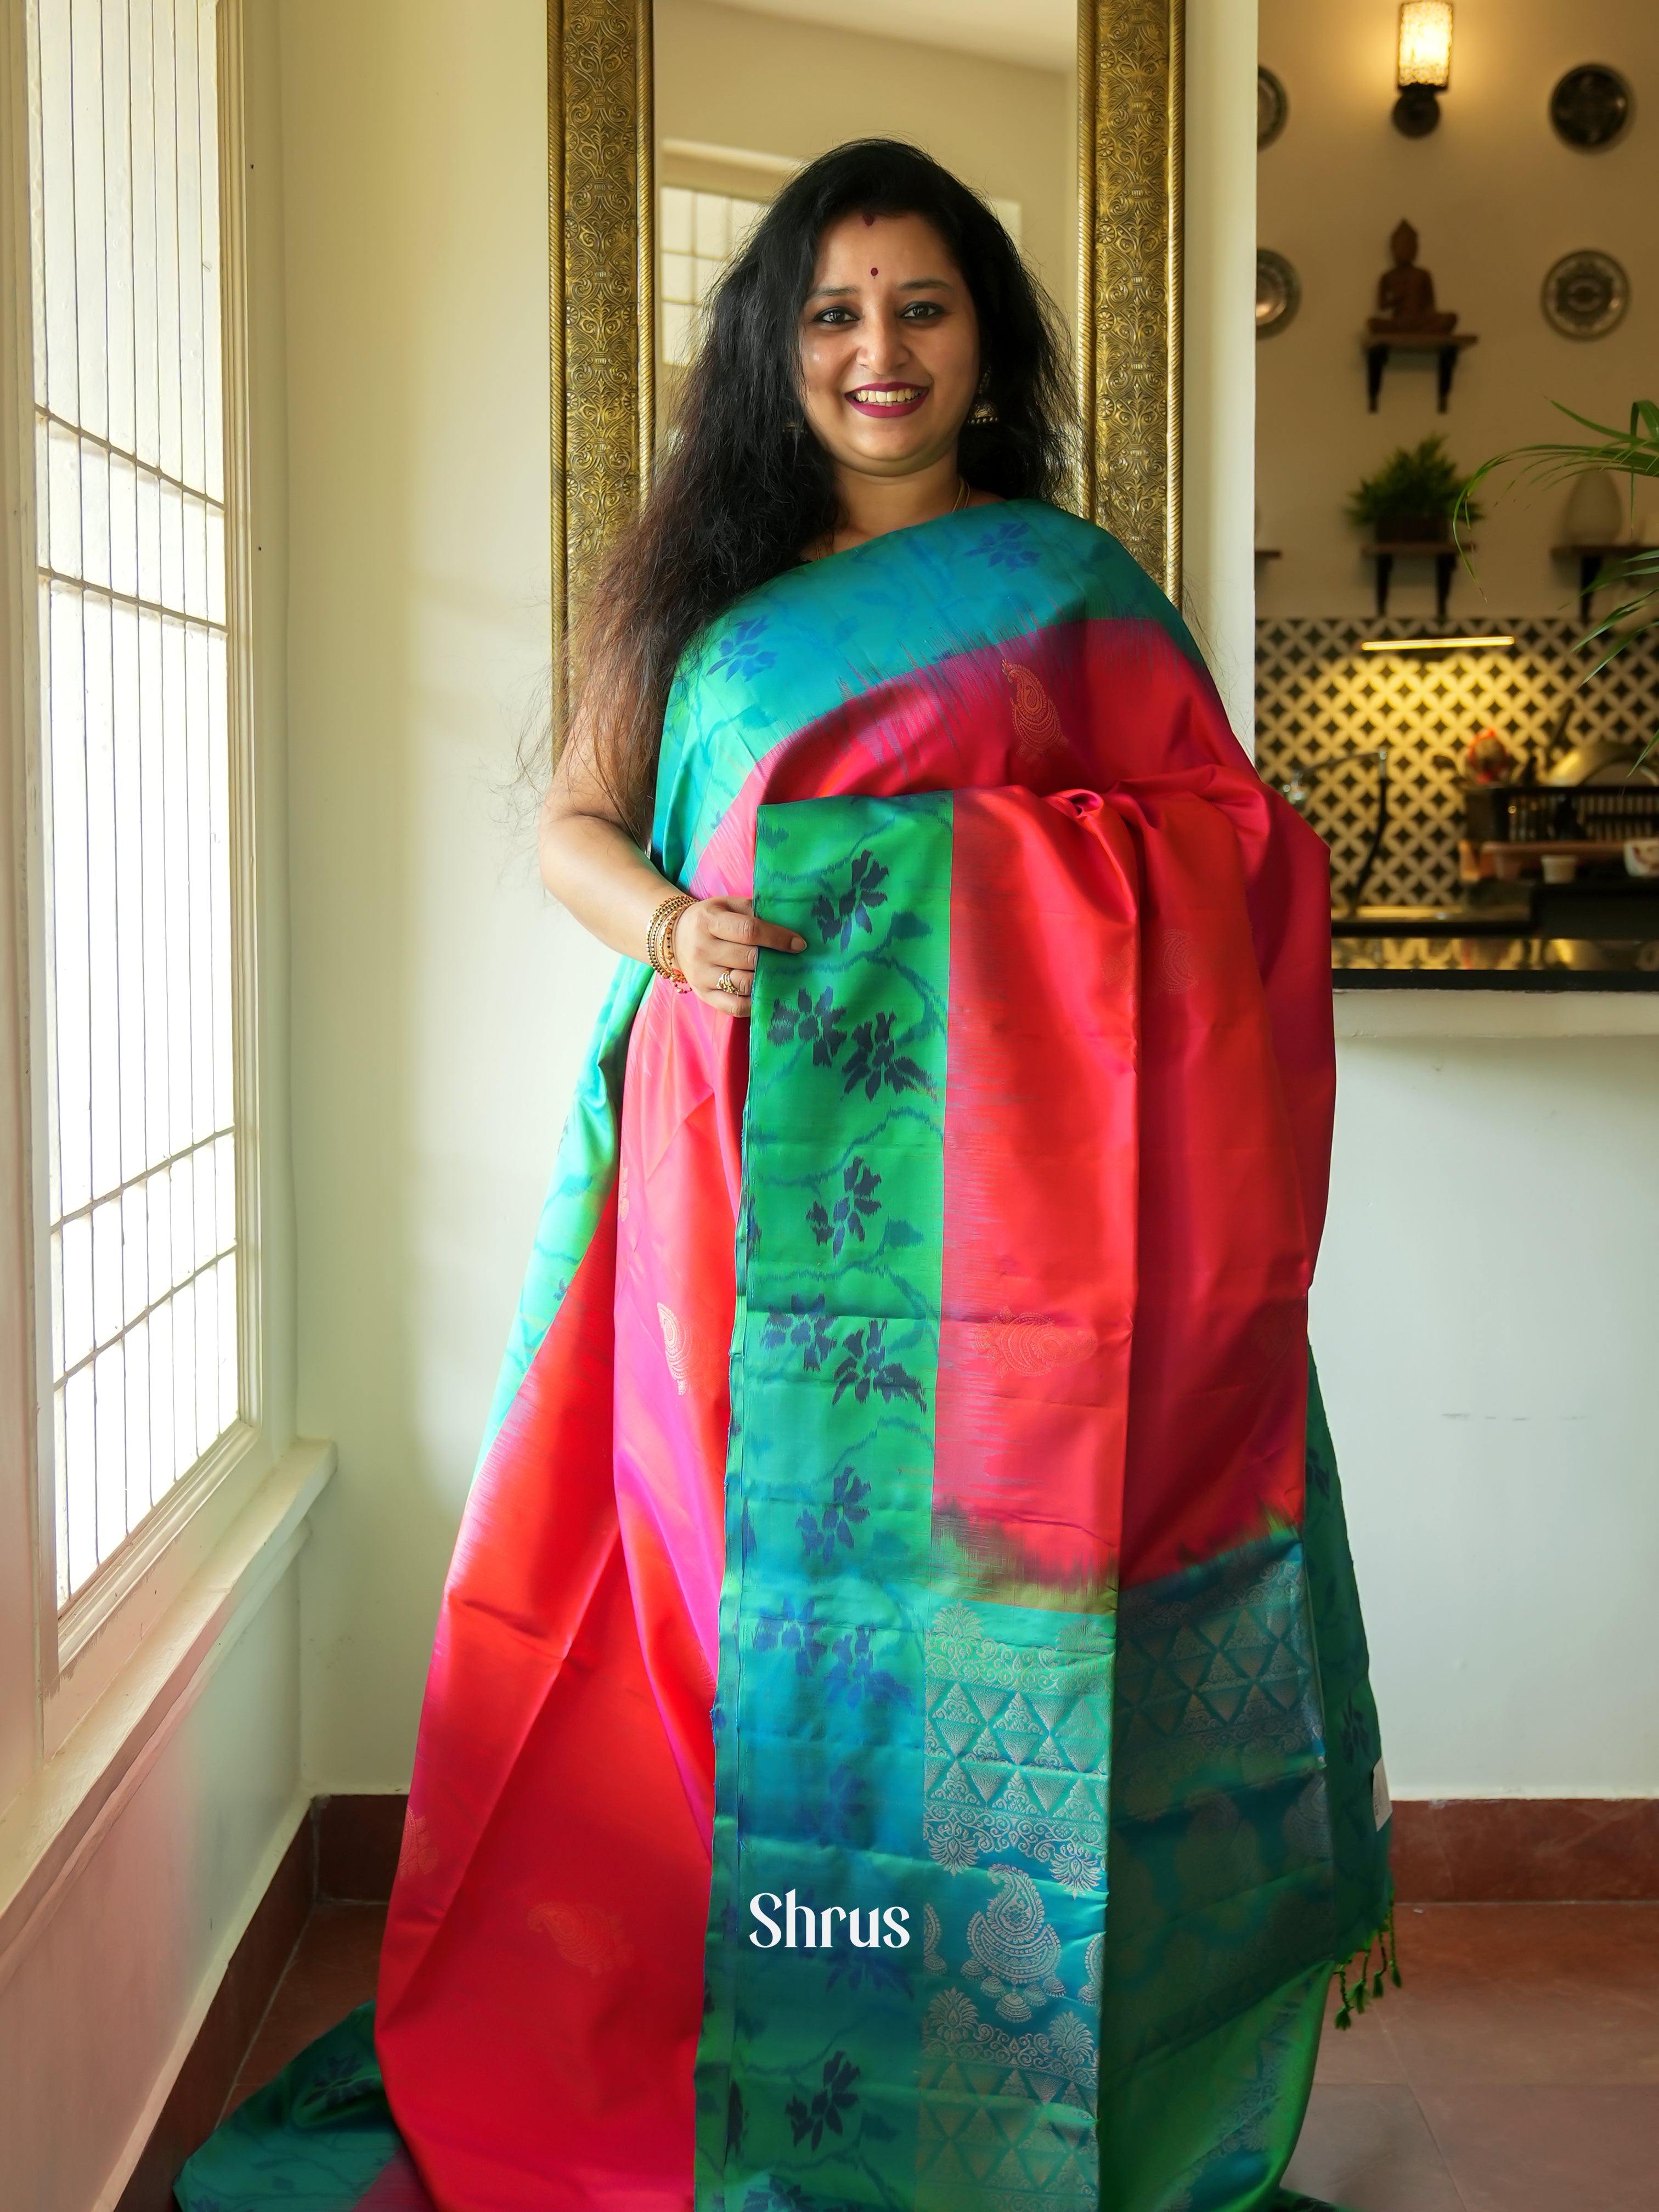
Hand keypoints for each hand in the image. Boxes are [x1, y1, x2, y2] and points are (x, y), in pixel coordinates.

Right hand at [673, 897, 804, 1018]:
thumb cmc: (710, 919)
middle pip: (748, 960)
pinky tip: (766, 994)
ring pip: (743, 984)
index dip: (777, 938)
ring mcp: (701, 975)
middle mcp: (702, 949)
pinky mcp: (704, 995)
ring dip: (767, 982)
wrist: (674, 937)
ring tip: (781, 976)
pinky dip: (754, 1003)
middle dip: (775, 961)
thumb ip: (754, 911)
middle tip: (793, 961)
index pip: (749, 931)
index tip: (799, 944)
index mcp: (709, 922)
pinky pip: (734, 1007)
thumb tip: (788, 924)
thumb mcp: (727, 905)